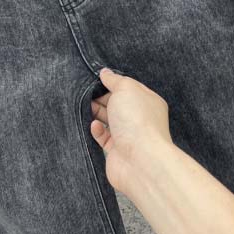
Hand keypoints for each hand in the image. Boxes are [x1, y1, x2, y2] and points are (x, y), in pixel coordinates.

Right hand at [90, 67, 172, 195]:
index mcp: (147, 101)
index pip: (129, 88)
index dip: (113, 83)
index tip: (96, 80)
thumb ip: (114, 80)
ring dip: (97, 113)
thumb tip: (105, 73)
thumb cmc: (137, 121)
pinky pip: (104, 137)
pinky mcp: (117, 151)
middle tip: (87, 94)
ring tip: (87, 107)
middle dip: (102, 98)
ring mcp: (129, 135)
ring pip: (109, 120)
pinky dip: (97, 130)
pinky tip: (94, 126)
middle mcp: (139, 118)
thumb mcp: (126, 89)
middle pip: (117, 104)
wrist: (140, 160)